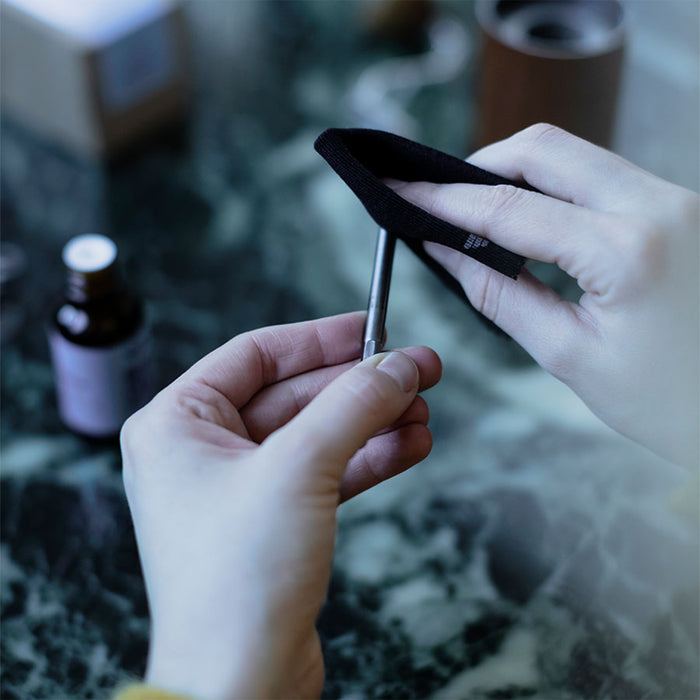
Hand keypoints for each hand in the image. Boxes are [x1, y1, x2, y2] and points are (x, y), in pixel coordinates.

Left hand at [120, 312, 440, 699]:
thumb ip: (352, 406)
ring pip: (316, 436)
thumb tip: (398, 364)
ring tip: (423, 410)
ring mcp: (240, 489)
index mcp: (177, 423)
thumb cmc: (237, 580)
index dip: (319, 339)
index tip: (371, 327)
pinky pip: (324, 474)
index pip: (256, 355)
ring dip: (371, 422)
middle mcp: (203, 452)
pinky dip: (367, 460)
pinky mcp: (273, 523)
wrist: (241, 685)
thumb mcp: (298, 468)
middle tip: (416, 370)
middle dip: (359, 386)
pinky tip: (410, 446)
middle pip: (295, 396)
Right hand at [389, 124, 697, 466]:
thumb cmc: (671, 399)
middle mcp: (660, 205)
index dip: (445, 199)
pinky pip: (602, 174)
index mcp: (628, 252)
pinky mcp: (678, 206)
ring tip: (475, 209)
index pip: (511, 208)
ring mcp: (676, 199)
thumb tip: (449, 252)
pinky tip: (527, 214)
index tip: (405, 192)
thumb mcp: (571, 356)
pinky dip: (553, 186)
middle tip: (438, 195)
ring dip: (517, 173)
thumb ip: (501, 296)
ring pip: (576, 154)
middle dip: (480, 165)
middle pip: (545, 150)